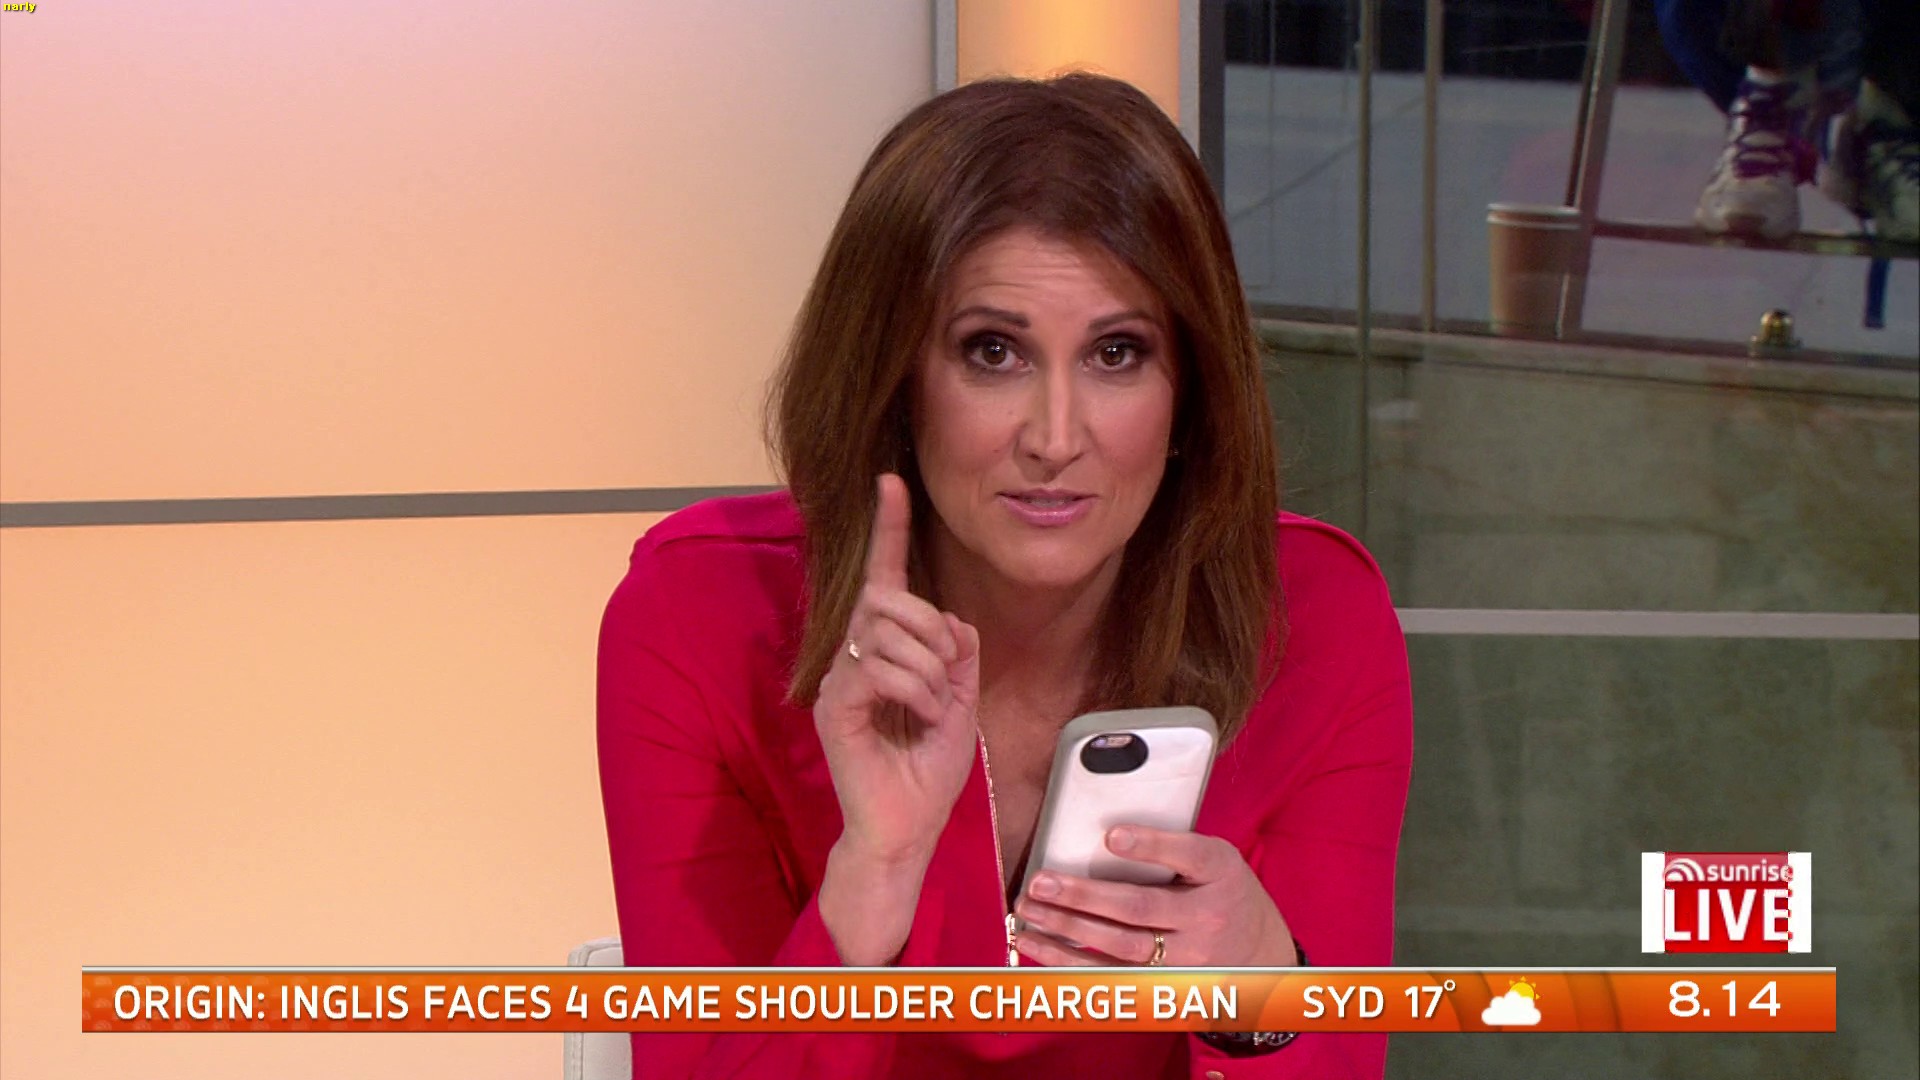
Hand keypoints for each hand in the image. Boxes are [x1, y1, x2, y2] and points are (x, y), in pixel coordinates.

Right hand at [814, 473, 982, 866]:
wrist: (908, 827)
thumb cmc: (928, 771)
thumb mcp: (961, 702)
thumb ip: (959, 655)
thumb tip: (953, 620)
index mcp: (884, 649)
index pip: (883, 578)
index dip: (889, 529)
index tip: (891, 483)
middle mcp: (853, 655)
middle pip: (888, 598)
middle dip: (931, 628)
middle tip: (948, 676)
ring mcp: (839, 679)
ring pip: (887, 632)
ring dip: (930, 670)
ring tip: (933, 709)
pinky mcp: (833, 706)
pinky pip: (876, 669)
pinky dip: (915, 691)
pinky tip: (921, 718)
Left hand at [1011, 826, 1298, 967]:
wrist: (1262, 956)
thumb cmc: (1224, 894)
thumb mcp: (1217, 860)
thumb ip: (1174, 847)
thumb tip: (1101, 833)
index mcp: (1221, 873)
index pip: (1189, 855)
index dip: (1151, 845)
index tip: (1112, 836)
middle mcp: (1206, 919)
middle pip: (1141, 908)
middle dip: (1085, 895)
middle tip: (1041, 881)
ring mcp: (1186, 959)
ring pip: (1120, 947)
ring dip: (1067, 927)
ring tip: (1029, 908)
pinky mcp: (1163, 984)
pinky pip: (1109, 976)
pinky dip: (1067, 960)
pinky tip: (1037, 942)